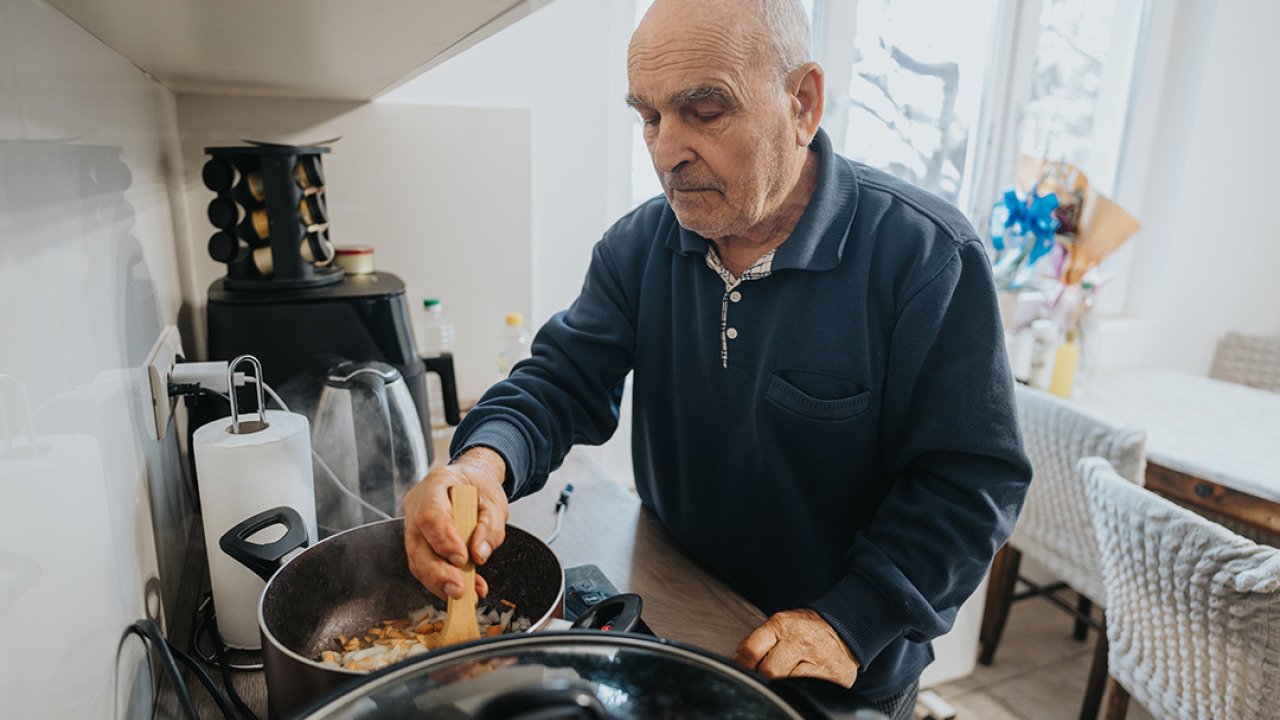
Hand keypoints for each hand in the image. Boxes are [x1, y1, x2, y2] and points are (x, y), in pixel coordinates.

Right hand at [403, 447, 509, 600]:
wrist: (472, 482)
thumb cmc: (480, 488)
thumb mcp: (494, 502)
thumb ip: (489, 527)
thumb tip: (479, 555)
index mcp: (436, 484)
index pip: (430, 514)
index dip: (443, 540)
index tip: (461, 559)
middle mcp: (417, 505)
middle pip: (417, 544)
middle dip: (437, 572)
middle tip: (459, 590)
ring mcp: (414, 525)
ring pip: (418, 560)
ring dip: (440, 583)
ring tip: (466, 595)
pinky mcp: (419, 544)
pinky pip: (426, 567)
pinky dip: (444, 583)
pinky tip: (467, 590)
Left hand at [733, 609, 859, 686]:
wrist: (843, 630)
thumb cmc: (805, 630)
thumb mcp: (779, 626)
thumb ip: (757, 643)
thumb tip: (733, 663)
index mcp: (782, 624)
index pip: (751, 649)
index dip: (741, 665)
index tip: (740, 671)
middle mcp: (801, 639)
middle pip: (768, 670)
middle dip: (762, 676)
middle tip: (764, 676)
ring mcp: (818, 658)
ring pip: (786, 683)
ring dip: (780, 684)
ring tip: (783, 678)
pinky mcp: (832, 676)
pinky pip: (806, 689)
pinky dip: (797, 689)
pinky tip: (798, 683)